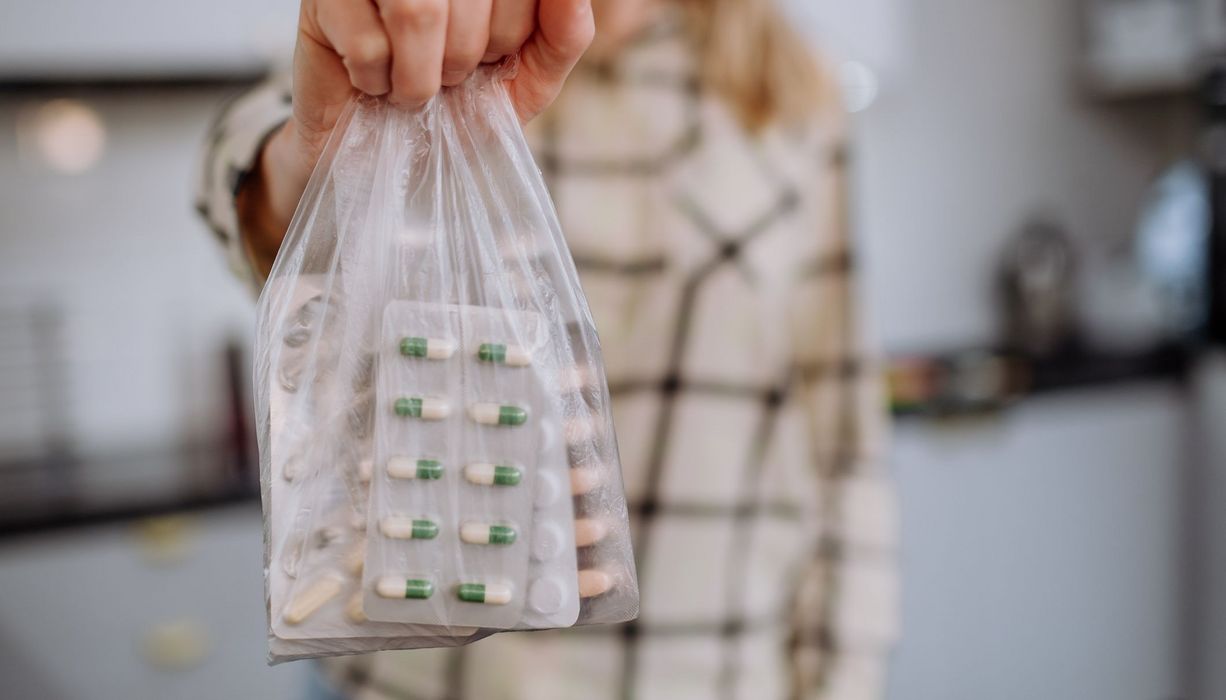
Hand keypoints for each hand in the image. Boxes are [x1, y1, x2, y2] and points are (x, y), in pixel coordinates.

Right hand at [238, 0, 594, 276]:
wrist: (383, 158)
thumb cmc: (458, 112)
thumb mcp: (527, 81)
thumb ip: (562, 34)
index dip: (509, 33)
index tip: (489, 57)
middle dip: (464, 58)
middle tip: (445, 79)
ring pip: (417, 10)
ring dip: (421, 75)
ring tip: (411, 87)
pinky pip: (368, 41)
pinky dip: (377, 81)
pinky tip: (371, 81)